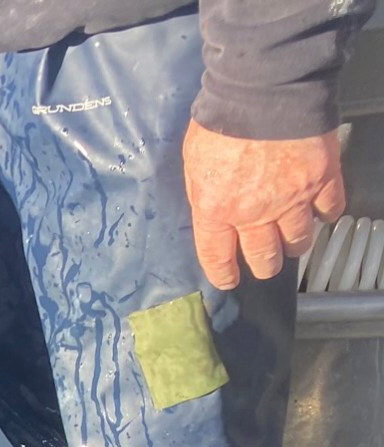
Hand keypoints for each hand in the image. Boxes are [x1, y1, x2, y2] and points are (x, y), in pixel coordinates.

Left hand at [182, 120, 345, 288]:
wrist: (264, 89)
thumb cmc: (222, 119)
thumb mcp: (193, 160)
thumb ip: (204, 190)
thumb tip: (211, 205)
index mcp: (216, 210)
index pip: (218, 257)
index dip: (225, 273)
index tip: (230, 280)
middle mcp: (255, 213)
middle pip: (264, 256)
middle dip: (264, 264)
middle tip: (265, 263)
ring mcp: (292, 199)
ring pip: (299, 239)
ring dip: (295, 244)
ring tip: (292, 243)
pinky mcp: (323, 179)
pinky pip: (330, 209)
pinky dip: (326, 214)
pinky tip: (322, 214)